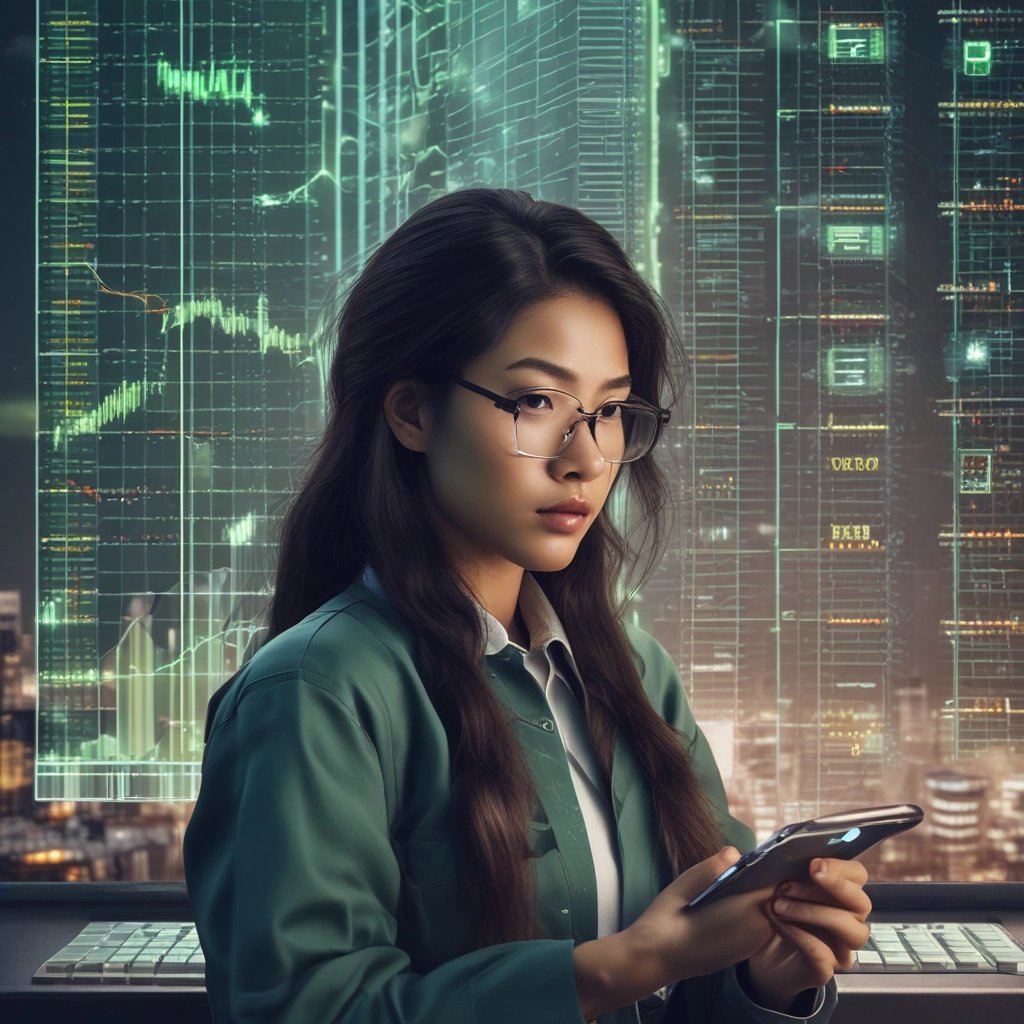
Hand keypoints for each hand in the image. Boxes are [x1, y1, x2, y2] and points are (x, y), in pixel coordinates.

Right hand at [574, 846, 777, 1019]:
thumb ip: (712, 867)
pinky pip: (760, 926)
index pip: (775, 882)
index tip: (766, 853)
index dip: (773, 867)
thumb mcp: (684, 884)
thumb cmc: (665, 919)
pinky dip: (753, 913)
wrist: (654, 959)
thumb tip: (735, 852)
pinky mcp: (743, 953)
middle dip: (767, 882)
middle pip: (775, 897)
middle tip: (750, 865)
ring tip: (740, 882)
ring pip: (769, 912)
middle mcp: (755, 930)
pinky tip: (731, 904)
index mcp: (744, 910)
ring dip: (759, 898)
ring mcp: (751, 945)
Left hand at [741, 857, 871, 1012]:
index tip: (813, 862)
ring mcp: (839, 946)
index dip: (840, 867)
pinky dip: (801, 936)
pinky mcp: (825, 970)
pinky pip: (824, 955)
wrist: (754, 954)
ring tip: (778, 906)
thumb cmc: (764, 910)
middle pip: (861, 901)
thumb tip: (731, 851)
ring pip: (851, 930)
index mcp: (837, 890)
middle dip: (831, 888)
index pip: (857, 874)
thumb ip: (748, 866)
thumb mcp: (755, 884)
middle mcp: (847, 918)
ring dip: (813, 913)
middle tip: (790, 883)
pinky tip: (779, 925)